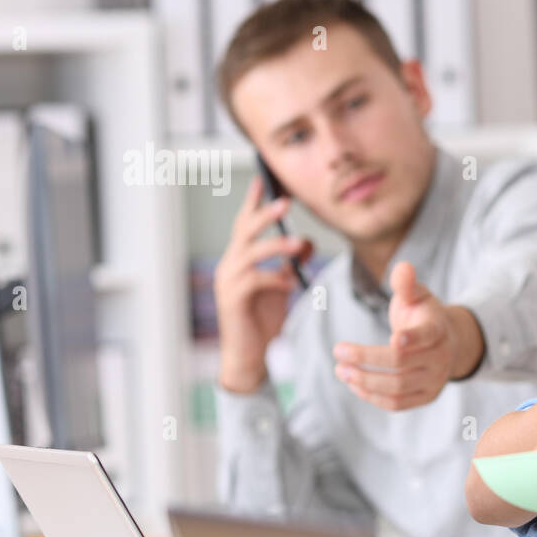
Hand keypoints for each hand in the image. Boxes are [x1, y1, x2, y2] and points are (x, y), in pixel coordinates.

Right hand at [215, 177, 312, 392]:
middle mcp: (229, 266)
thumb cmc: (263, 319)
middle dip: (264, 215)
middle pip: (244, 231)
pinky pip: (255, 280)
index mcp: (239, 259)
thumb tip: (308, 243)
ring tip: (301, 245)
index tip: (261, 181)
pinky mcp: (233, 299)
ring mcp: (228, 282)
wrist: (250, 355)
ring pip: (250, 253)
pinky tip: (291, 285)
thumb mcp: (283, 285)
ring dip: (277, 246)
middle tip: (286, 202)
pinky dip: (276, 279)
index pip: (244, 225)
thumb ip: (292, 264)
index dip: (252, 204)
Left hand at [334, 261, 479, 410]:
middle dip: (367, 359)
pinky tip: (354, 384)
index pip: (426, 336)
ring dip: (365, 381)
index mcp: (438, 330)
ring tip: (340, 370)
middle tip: (338, 352)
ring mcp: (435, 381)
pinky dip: (372, 396)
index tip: (393, 338)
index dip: (411, 339)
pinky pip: (397, 404)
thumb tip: (403, 266)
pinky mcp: (425, 397)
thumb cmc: (423, 316)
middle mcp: (440, 359)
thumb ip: (406, 284)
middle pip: (402, 364)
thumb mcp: (417, 296)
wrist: (448, 343)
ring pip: (397, 387)